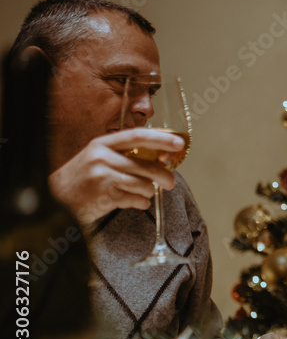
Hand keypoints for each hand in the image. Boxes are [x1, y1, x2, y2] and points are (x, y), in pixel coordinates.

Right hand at [49, 129, 184, 223]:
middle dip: (165, 176)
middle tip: (170, 182)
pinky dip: (139, 203)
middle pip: (146, 165)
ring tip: (138, 194)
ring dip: (147, 192)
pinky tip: (131, 201)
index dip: (161, 139)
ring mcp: (103, 177)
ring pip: (144, 185)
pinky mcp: (105, 196)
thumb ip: (124, 155)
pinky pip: (137, 200)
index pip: (137, 136)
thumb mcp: (99, 158)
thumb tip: (160, 157)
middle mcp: (102, 157)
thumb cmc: (83, 178)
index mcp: (103, 144)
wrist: (56, 197)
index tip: (179, 143)